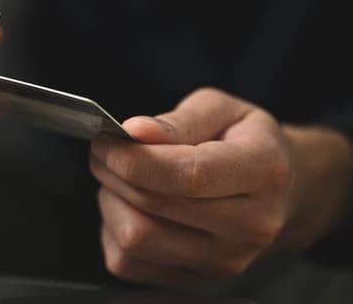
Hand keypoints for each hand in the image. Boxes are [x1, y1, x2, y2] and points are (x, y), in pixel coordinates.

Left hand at [90, 87, 352, 285]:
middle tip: (104, 151)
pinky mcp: (195, 279)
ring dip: (111, 202)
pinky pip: (128, 263)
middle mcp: (249, 226)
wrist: (283, 194)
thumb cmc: (249, 144)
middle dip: (113, 173)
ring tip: (119, 179)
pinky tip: (129, 208)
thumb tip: (135, 131)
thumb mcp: (224, 110)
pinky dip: (113, 231)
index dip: (134, 158)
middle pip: (153, 206)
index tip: (106, 140)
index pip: (189, 175)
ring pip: (135, 239)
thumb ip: (179, 120)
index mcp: (263, 172)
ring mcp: (223, 261)